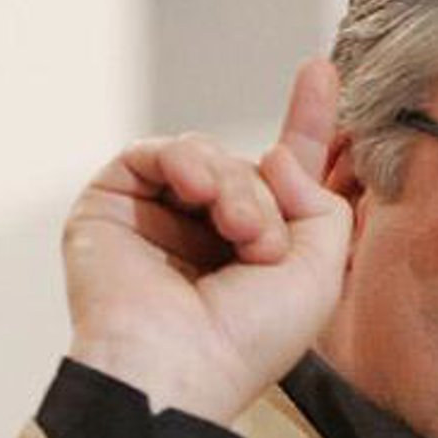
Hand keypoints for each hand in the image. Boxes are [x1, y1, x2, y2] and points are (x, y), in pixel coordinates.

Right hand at [62, 57, 351, 425]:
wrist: (180, 364)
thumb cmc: (250, 339)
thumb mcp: (321, 275)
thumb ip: (325, 204)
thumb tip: (277, 155)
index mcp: (255, 254)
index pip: (283, 177)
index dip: (305, 127)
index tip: (321, 73)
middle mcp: (207, 233)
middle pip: (249, 165)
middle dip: (266, 192)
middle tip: (263, 241)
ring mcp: (159, 217)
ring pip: (208, 156)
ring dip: (234, 186)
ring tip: (236, 230)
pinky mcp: (113, 203)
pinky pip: (157, 151)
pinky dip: (185, 163)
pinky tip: (197, 194)